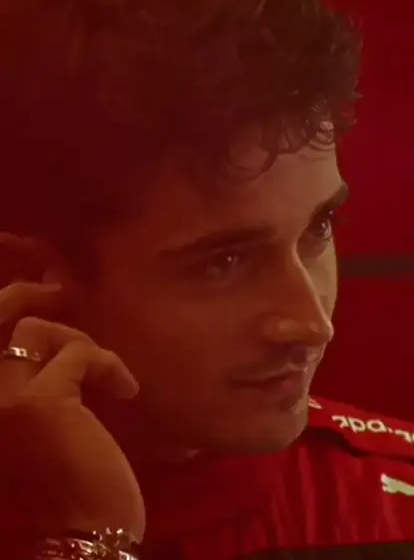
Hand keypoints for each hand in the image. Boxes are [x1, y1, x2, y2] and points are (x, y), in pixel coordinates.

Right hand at [0, 282, 144, 540]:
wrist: (77, 548)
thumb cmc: (60, 503)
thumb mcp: (37, 441)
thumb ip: (32, 395)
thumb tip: (56, 357)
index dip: (5, 311)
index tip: (38, 296)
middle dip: (23, 295)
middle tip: (57, 290)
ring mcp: (2, 399)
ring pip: (34, 332)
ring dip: (75, 340)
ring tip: (103, 367)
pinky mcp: (43, 403)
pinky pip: (78, 355)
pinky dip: (107, 363)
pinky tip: (126, 389)